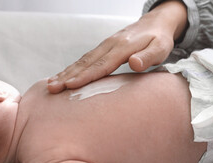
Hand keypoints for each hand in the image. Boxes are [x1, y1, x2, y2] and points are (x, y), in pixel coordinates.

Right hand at [47, 0, 187, 92]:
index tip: (70, 85)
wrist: (155, 23)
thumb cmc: (160, 39)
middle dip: (68, 76)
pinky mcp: (103, 48)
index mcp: (123, 47)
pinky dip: (72, 68)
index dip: (86, 75)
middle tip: (52, 88)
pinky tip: (64, 76)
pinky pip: (85, 59)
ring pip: (82, 60)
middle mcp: (110, 45)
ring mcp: (105, 46)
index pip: (102, 64)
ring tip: (51, 84)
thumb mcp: (161, 48)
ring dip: (66, 73)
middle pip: (86, 62)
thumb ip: (148, 56)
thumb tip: (134, 63)